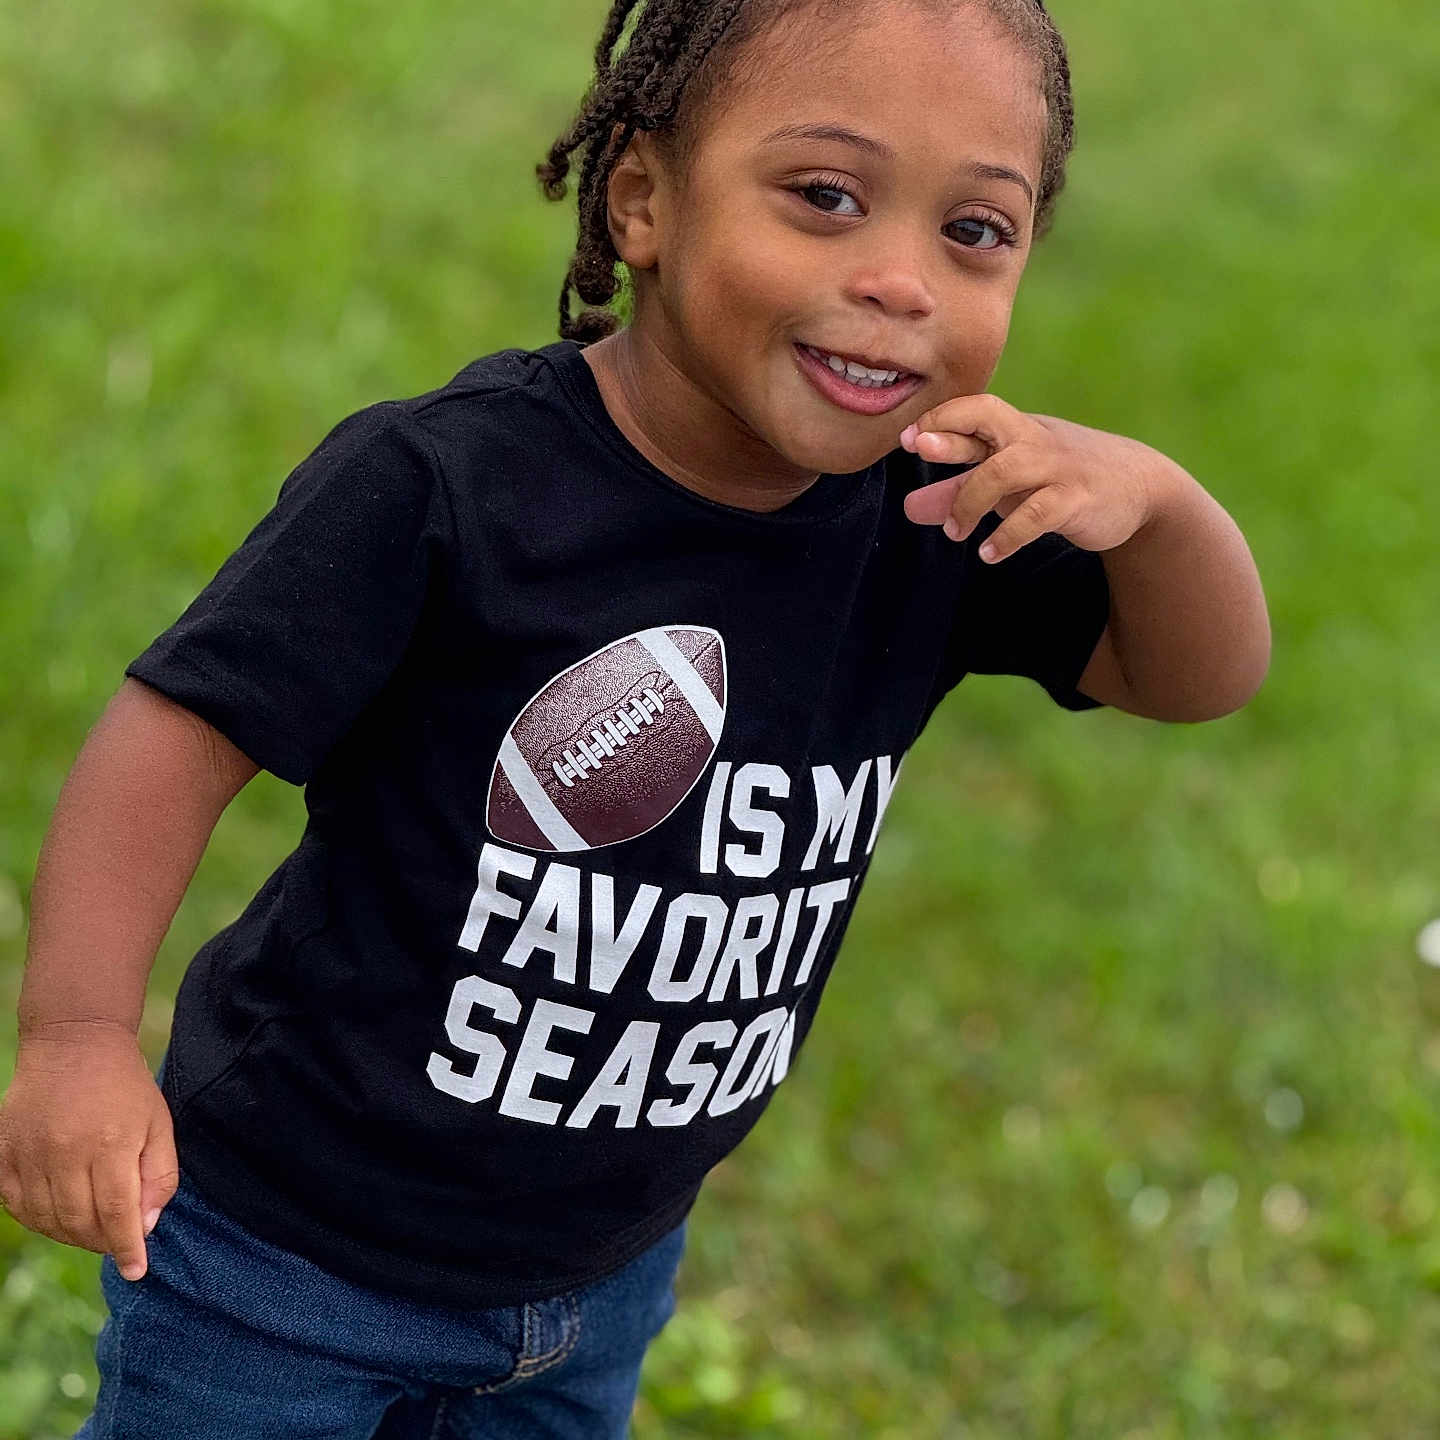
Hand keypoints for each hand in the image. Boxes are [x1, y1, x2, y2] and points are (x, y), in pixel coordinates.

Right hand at [0, 1024, 177, 1281]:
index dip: (127, 1248)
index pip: (118, 1213)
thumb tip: (145, 1226)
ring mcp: (30, 1152)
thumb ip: (159, 1175)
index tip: (137, 1271)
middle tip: (116, 1242)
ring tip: (91, 1228)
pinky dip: (37, 1218)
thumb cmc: (125, 1087)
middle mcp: (66, 1151)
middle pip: (79, 1222)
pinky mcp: (3, 1151)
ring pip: (46, 1219)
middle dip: (101, 1242)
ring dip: (70, 1234)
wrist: (75, 1044)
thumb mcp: (159, 1123)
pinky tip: (57, 1214)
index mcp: (112, 1143)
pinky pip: (15, 1204)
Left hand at [899, 393, 1185, 561]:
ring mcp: (1056, 468)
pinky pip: (1037, 514)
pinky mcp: (1077, 499)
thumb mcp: (1007, 481)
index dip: (940, 418)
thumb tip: (909, 507)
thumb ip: (958, 489)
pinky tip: (989, 553)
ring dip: (971, 501)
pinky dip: (1008, 535)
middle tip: (920, 452)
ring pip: (1006, 470)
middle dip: (952, 435)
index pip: (974, 408)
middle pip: (989, 419)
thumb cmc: (1057, 478)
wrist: (1138, 486)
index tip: (908, 440)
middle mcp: (1032, 440)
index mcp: (1014, 429)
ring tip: (955, 533)